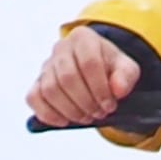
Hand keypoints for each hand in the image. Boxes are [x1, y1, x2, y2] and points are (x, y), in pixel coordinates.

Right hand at [26, 27, 145, 128]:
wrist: (95, 70)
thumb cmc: (110, 68)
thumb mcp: (126, 68)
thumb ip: (126, 76)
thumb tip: (118, 90)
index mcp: (84, 38)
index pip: (89, 62)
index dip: (99, 88)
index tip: (109, 105)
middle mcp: (61, 48)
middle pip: (68, 78)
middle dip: (85, 101)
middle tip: (98, 113)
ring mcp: (46, 65)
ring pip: (50, 89)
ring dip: (70, 110)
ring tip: (85, 117)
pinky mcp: (37, 82)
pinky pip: (33, 98)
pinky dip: (47, 113)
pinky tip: (64, 121)